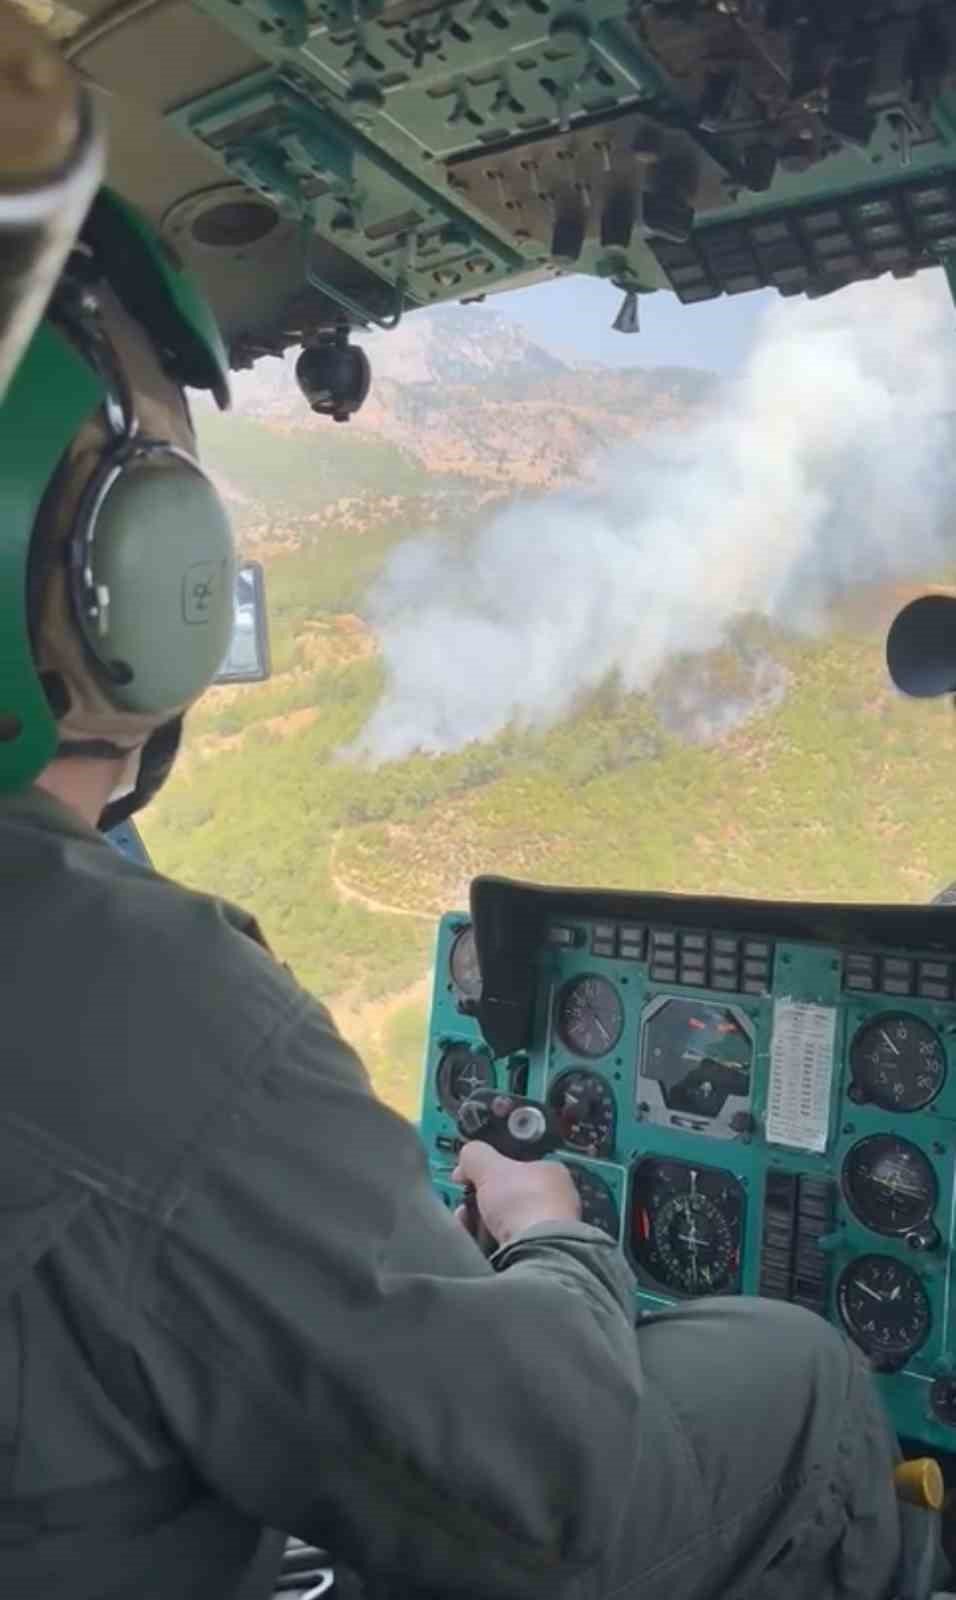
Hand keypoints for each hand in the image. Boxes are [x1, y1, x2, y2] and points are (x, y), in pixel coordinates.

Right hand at [452, 1142, 580, 1246]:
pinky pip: (500, 1247)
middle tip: (465, 1204)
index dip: (486, 1170)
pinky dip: (483, 1245)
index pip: (513, 1166)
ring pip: (498, 1224)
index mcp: (550, 1173)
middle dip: (477, 1201)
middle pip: (502, 1198)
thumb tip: (467, 1157)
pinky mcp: (534, 1258)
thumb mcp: (490, 1167)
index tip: (467, 1176)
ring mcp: (544, 1232)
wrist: (537, 1255)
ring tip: (466, 1226)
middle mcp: (552, 1202)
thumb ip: (475, 1155)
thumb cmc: (525, 1205)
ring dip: (476, 1224)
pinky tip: (474, 1244)